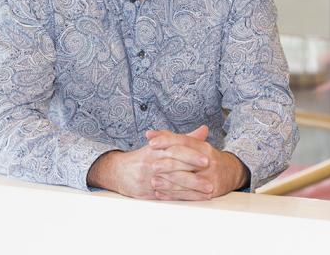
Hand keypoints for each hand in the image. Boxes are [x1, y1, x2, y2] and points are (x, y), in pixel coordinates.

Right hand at [86, 126, 211, 199]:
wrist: (118, 171)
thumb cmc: (144, 157)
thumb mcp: (161, 144)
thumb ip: (184, 139)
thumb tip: (204, 130)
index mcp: (155, 149)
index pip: (174, 150)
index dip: (190, 155)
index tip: (206, 159)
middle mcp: (151, 163)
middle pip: (174, 168)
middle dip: (193, 174)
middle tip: (210, 178)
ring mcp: (147, 179)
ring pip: (171, 184)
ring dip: (191, 189)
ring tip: (207, 190)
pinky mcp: (145, 192)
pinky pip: (165, 196)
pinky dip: (181, 197)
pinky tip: (194, 198)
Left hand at [146, 125, 249, 200]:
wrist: (232, 172)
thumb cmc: (208, 158)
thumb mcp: (194, 145)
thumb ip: (171, 139)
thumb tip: (150, 134)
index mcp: (203, 147)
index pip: (184, 141)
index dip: (167, 141)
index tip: (152, 143)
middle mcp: (208, 160)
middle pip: (185, 161)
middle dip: (167, 163)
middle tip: (152, 165)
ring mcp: (210, 177)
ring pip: (186, 180)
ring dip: (168, 182)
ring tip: (154, 181)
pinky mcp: (210, 192)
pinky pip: (189, 195)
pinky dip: (173, 195)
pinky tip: (162, 193)